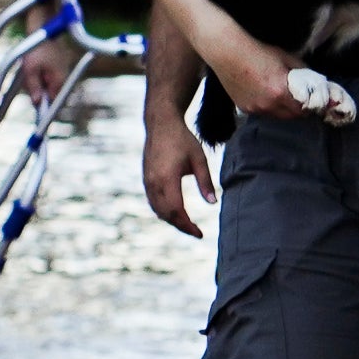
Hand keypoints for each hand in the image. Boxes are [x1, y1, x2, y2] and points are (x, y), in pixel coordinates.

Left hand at [16, 32, 80, 112]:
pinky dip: (38, 74)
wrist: (44, 28)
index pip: (54, 103)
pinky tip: (33, 63)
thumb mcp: (29, 69)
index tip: (40, 122)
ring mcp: (61, 72)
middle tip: (28, 79)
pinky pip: (46, 77)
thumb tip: (36, 103)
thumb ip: (33, 87)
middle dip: (37, 92)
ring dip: (36, 81)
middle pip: (49, 95)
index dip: (45, 111)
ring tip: (29, 67)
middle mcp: (63, 78)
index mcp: (59, 81)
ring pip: (46, 85)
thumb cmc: (37, 48)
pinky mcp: (56, 67)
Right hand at [142, 98, 216, 235]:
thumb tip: (213, 203)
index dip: (187, 225)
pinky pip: (153, 201)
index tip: (199, 234)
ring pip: (157, 209)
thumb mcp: (199, 160)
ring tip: (187, 224)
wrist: (161, 124)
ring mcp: (147, 181)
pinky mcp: (146, 179)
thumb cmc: (183, 140)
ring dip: (172, 220)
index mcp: (167, 178)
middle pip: (166, 214)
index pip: (177, 211)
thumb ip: (205, 182)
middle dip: (181, 226)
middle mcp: (154, 182)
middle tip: (196, 232)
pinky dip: (163, 211)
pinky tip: (175, 214)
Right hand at [203, 33, 318, 123]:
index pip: (302, 111)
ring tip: (282, 97)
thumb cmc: (258, 52)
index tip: (312, 102)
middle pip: (291, 117)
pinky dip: (268, 108)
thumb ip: (303, 71)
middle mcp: (268, 105)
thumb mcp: (286, 58)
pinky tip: (265, 95)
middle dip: (298, 110)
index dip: (309, 107)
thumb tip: (315, 80)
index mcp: (281, 93)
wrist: (229, 52)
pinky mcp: (244, 108)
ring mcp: (255, 108)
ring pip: (277, 116)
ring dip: (283, 110)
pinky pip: (262, 113)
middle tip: (300, 100)